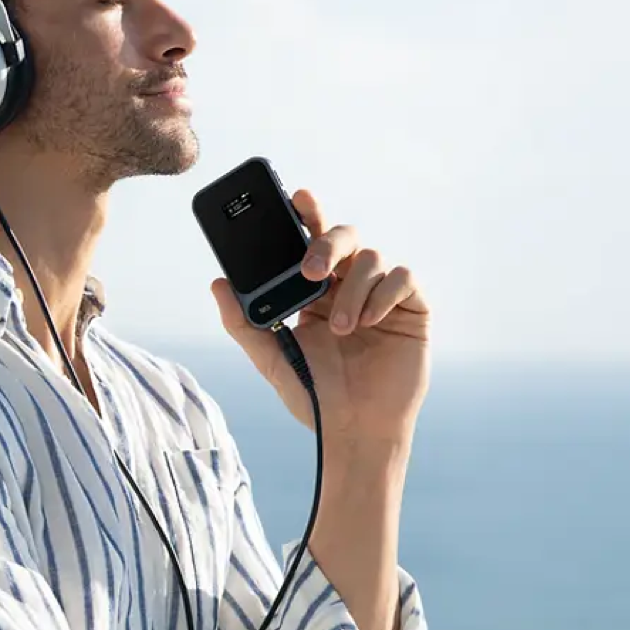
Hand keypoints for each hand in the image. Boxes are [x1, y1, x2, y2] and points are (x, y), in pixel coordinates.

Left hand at [211, 189, 431, 448]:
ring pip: (373, 257)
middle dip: (327, 244)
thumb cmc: (314, 396)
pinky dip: (383, 294)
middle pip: (346, 235)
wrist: (354, 433)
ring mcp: (381, 296)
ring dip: (352, 291)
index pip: (311, 239)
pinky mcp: (412, 310)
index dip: (307, 212)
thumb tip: (218, 283)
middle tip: (311, 271)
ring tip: (342, 329)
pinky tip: (369, 323)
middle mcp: (349, 284)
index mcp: (316, 289)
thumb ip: (243, 323)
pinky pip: (404, 278)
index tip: (296, 197)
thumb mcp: (271, 359)